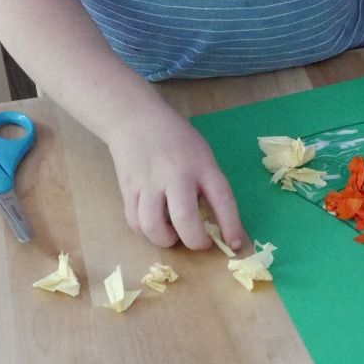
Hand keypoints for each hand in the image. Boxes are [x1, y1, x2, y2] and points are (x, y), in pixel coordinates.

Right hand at [108, 107, 244, 249]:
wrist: (136, 119)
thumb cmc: (177, 139)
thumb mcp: (203, 154)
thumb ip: (208, 184)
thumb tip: (210, 221)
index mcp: (202, 165)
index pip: (222, 199)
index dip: (231, 226)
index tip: (235, 244)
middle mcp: (175, 175)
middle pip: (185, 219)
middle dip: (195, 241)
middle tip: (199, 241)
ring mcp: (148, 183)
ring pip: (153, 226)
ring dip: (166, 240)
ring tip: (174, 234)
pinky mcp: (128, 189)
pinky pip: (135, 222)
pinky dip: (146, 232)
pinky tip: (155, 225)